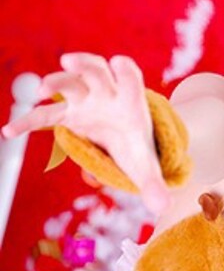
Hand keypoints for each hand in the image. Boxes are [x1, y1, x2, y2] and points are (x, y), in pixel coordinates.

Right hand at [1, 53, 169, 214]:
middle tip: (68, 62)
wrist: (127, 137)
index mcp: (130, 102)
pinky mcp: (68, 113)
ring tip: (42, 91)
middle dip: (84, 65)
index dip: (126, 70)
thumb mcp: (147, 165)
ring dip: (56, 82)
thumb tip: (162, 208)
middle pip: (96, 71)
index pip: (131, 79)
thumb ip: (154, 185)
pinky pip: (45, 115)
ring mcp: (85, 100)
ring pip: (70, 83)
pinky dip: (28, 122)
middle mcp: (106, 94)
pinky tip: (10, 132)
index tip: (120, 63)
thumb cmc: (137, 147)